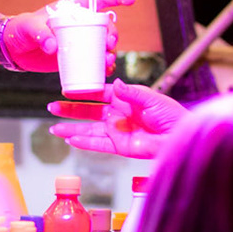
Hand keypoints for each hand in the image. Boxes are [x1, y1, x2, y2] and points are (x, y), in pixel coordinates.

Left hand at [3, 0, 136, 72]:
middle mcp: (80, 25)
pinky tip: (105, 72)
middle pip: (105, 26)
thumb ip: (39, 33)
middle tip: (110, 44)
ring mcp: (79, 41)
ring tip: (108, 62)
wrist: (14, 49)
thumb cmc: (20, 31)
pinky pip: (95, 61)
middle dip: (113, 34)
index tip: (131, 0)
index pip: (98, 0)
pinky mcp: (76, 57)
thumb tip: (52, 46)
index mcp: (73, 10)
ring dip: (111, 53)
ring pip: (103, 45)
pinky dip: (103, 66)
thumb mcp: (28, 27)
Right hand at [47, 80, 184, 158]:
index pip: (99, 94)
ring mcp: (117, 131)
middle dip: (70, 110)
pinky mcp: (120, 147)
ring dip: (71, 129)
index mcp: (125, 99)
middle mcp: (118, 115)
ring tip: (54, 129)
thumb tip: (117, 84)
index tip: (67, 92)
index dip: (83, 93)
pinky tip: (71, 140)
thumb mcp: (152, 98)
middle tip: (52, 108)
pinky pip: (98, 144)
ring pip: (89, 130)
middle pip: (88, 112)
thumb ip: (132, 93)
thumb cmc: (172, 115)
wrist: (180, 137)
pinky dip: (84, 143)